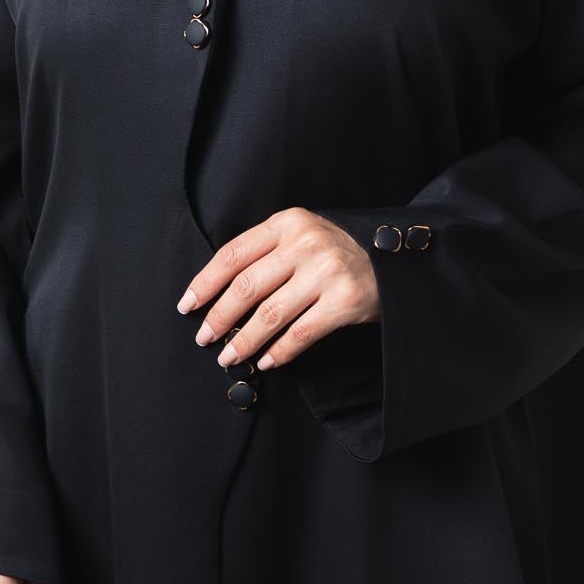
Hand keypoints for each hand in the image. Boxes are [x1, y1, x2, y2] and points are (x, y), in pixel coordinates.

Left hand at [175, 206, 378, 371]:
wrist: (395, 261)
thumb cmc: (337, 252)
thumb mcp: (301, 236)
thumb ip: (265, 253)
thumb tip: (217, 294)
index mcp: (287, 222)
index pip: (233, 254)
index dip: (205, 283)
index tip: (188, 305)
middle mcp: (306, 243)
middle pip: (246, 286)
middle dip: (219, 317)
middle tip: (205, 338)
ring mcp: (327, 272)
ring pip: (269, 314)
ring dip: (244, 341)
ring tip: (229, 357)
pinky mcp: (344, 301)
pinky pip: (300, 334)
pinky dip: (278, 352)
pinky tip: (266, 360)